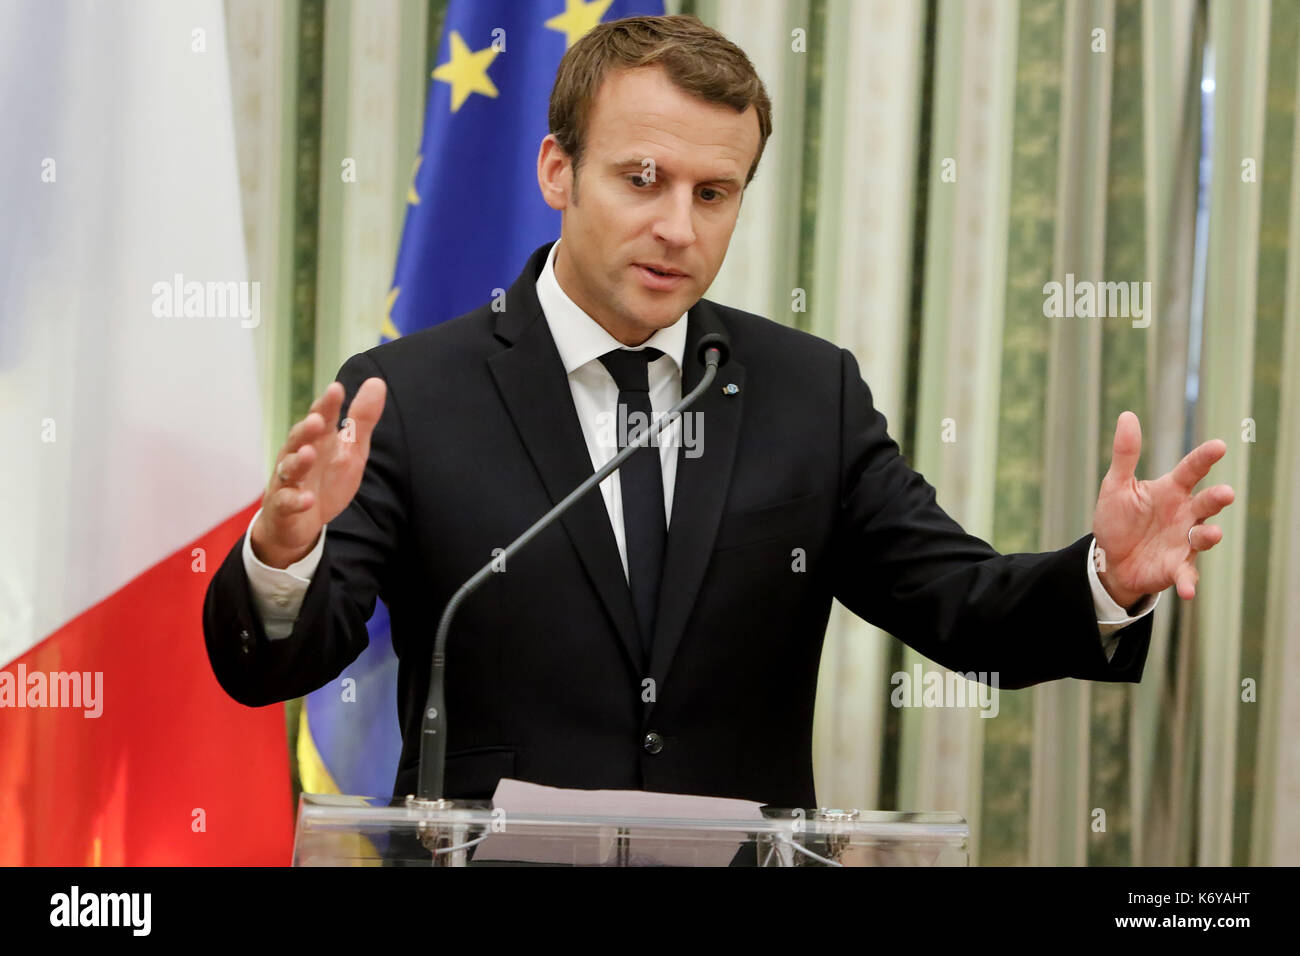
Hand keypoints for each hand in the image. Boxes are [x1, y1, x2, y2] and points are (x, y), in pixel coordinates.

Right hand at [250, 377, 386, 568]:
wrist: (301, 523)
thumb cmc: (326, 479)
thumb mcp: (351, 449)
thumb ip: (361, 419)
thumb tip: (377, 381)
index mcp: (317, 440)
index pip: (320, 417)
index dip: (327, 404)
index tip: (336, 389)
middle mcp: (298, 455)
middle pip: (299, 438)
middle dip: (306, 429)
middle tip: (316, 420)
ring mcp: (288, 481)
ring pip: (288, 468)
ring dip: (297, 461)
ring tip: (308, 454)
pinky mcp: (283, 507)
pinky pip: (286, 503)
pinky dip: (296, 501)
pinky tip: (308, 499)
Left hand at [1091, 411, 1234, 607]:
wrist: (1110, 559)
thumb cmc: (1118, 519)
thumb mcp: (1116, 486)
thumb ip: (1125, 454)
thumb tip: (1127, 416)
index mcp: (1170, 491)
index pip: (1190, 470)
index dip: (1204, 458)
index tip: (1219, 446)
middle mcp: (1184, 514)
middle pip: (1205, 504)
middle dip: (1216, 499)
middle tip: (1224, 493)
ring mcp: (1184, 542)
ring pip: (1203, 536)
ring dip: (1208, 535)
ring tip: (1207, 534)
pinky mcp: (1177, 568)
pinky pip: (1186, 575)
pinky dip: (1188, 583)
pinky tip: (1188, 591)